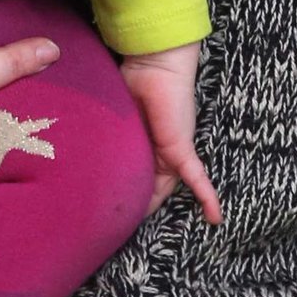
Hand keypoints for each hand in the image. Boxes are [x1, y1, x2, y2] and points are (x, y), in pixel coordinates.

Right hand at [120, 41, 221, 223]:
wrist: (153, 63)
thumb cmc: (129, 83)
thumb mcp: (114, 119)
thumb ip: (106, 139)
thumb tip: (81, 161)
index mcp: (141, 144)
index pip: (134, 176)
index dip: (123, 194)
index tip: (106, 212)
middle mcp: (157, 151)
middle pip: (149, 188)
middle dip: (136, 207)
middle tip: (113, 227)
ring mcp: (173, 152)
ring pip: (166, 189)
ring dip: (155, 208)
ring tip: (138, 233)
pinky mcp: (181, 150)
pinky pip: (196, 179)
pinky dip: (206, 198)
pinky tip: (215, 218)